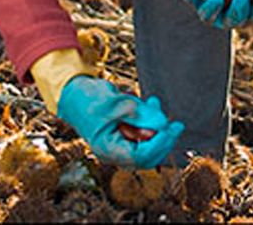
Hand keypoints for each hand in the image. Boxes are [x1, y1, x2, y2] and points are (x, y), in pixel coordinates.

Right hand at [56, 76, 183, 167]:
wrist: (77, 94)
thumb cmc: (89, 98)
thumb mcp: (113, 103)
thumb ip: (138, 113)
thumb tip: (162, 123)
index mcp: (108, 150)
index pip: (140, 157)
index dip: (158, 144)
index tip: (169, 128)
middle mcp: (115, 153)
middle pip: (149, 157)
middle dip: (164, 139)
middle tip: (175, 123)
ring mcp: (121, 146)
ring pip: (150, 146)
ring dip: (159, 128)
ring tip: (154, 102)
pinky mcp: (127, 137)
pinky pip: (146, 136)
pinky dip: (152, 122)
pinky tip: (151, 104)